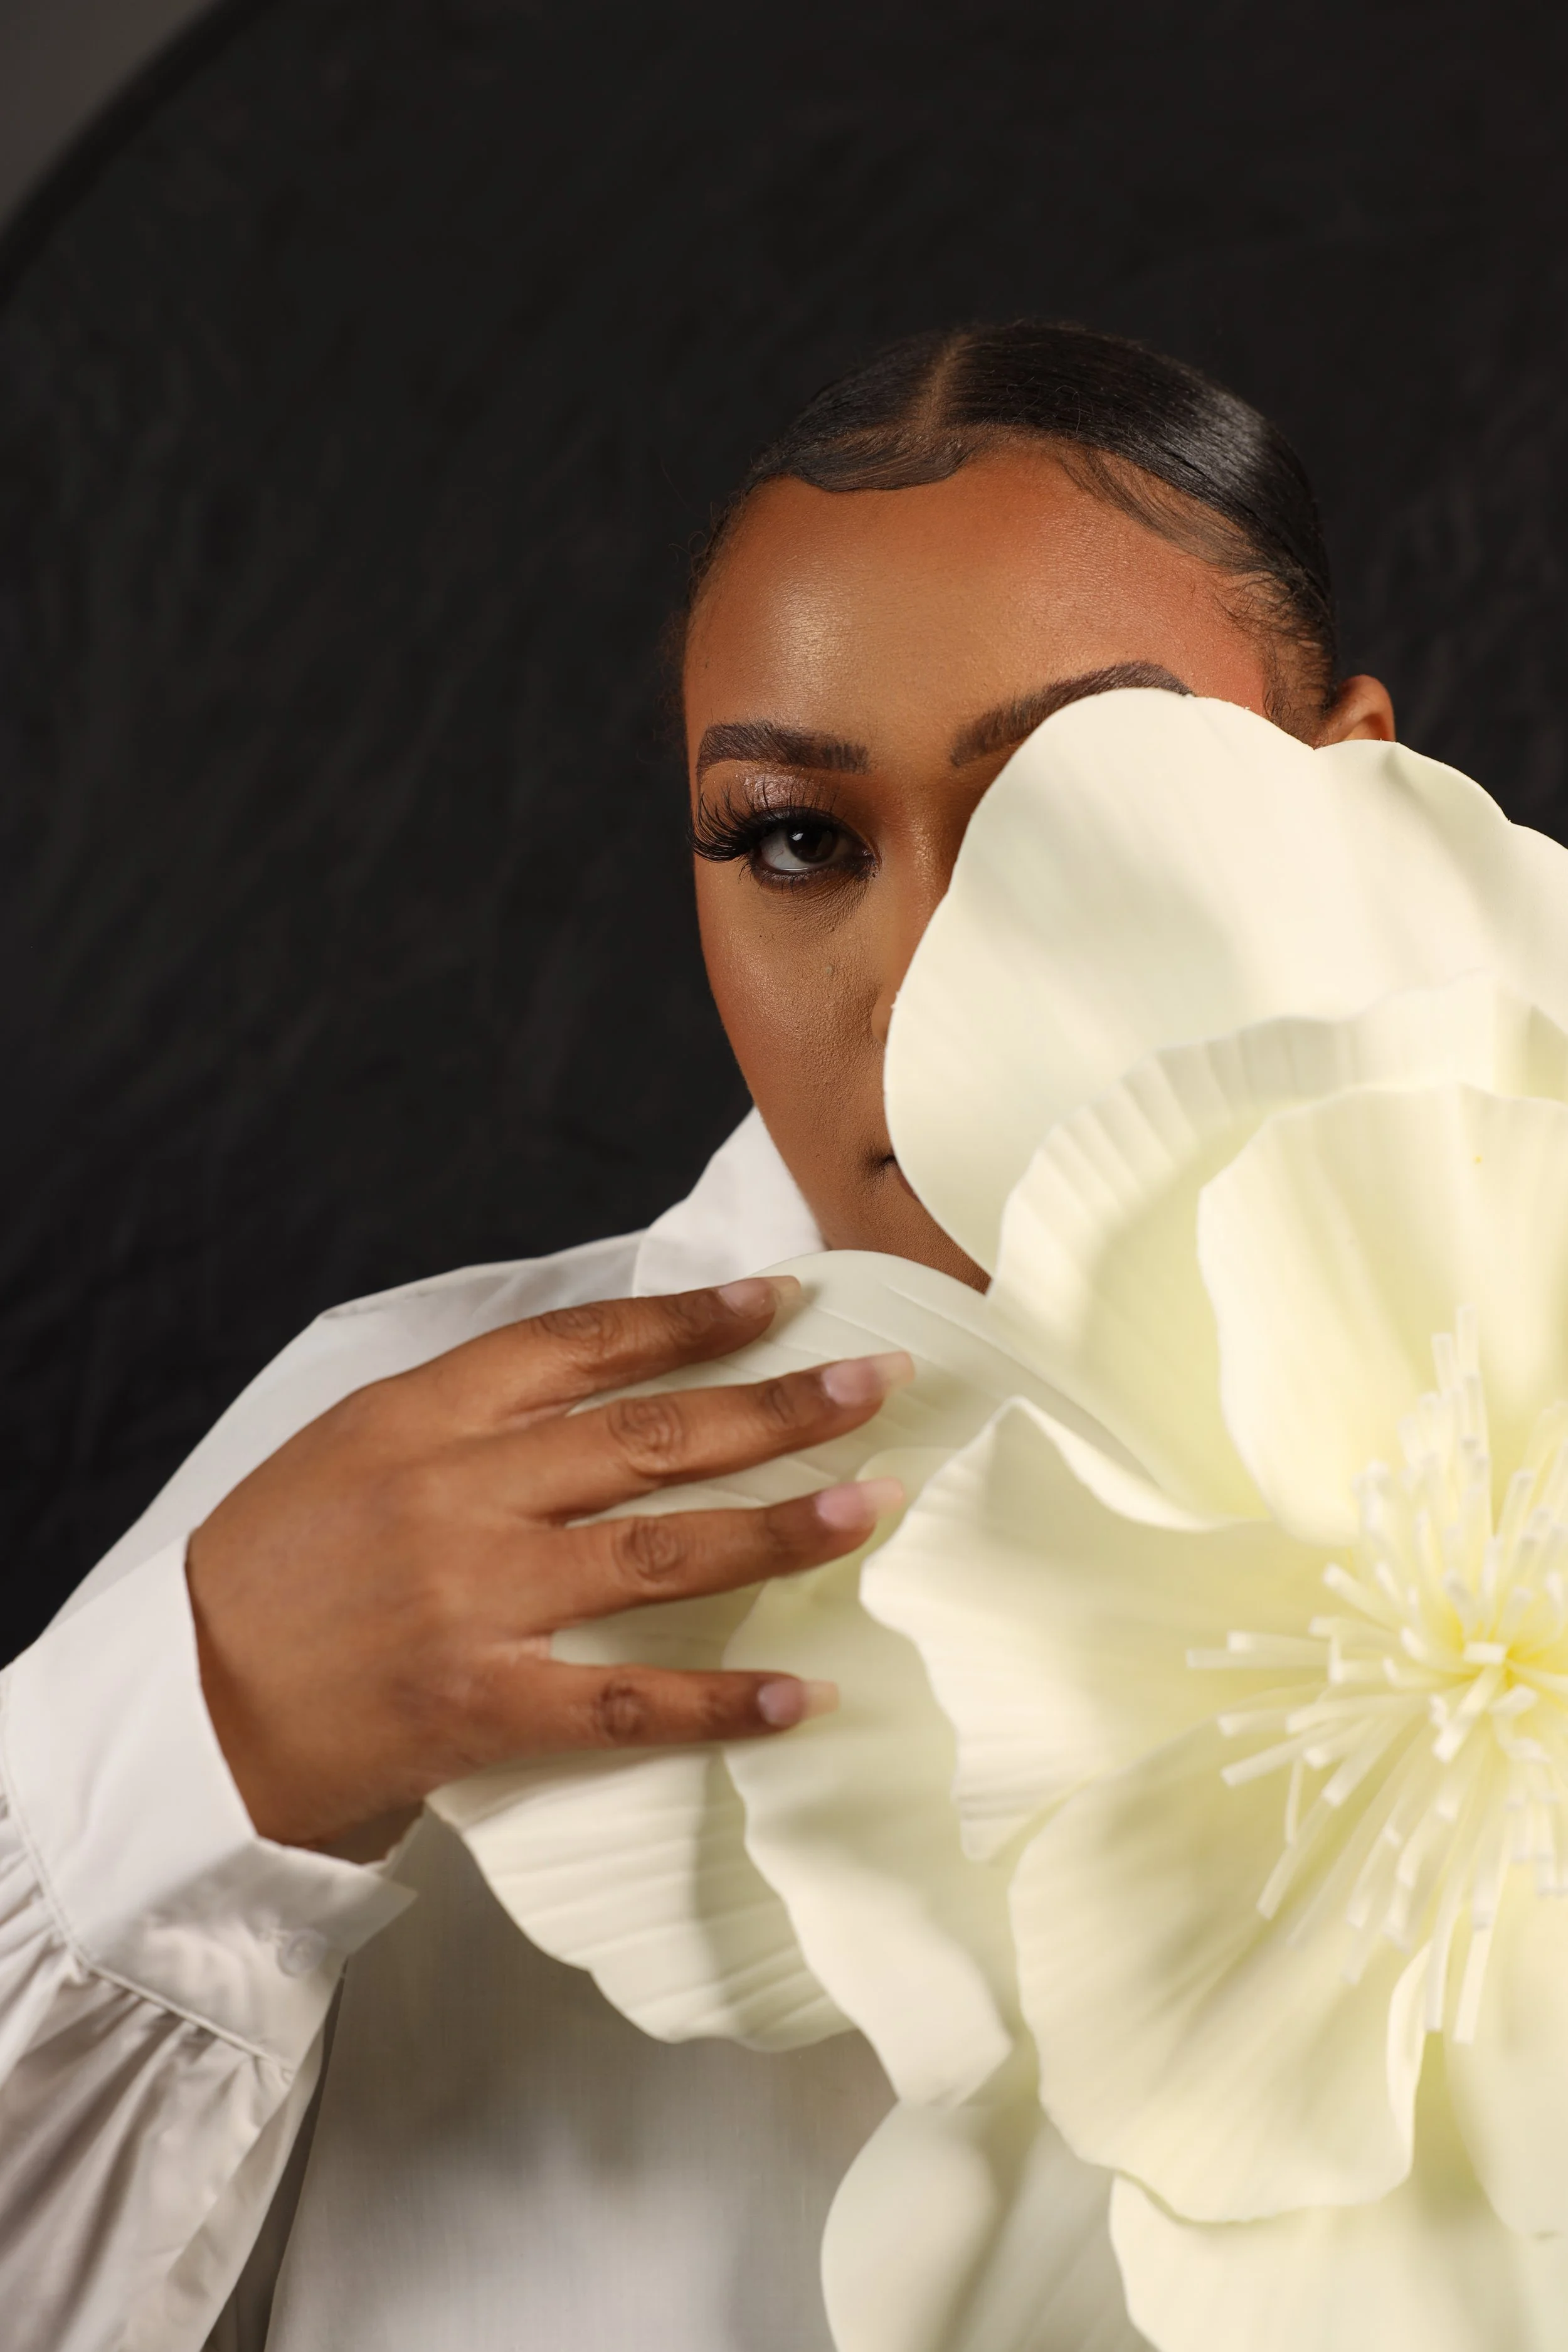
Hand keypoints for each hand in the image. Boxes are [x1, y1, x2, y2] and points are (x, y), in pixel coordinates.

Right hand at [186, 1278, 909, 1849]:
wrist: (193, 1706)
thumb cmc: (280, 1566)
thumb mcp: (358, 1442)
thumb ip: (475, 1408)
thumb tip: (614, 1371)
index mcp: (426, 1415)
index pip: (585, 1345)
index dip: (695, 1319)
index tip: (786, 1300)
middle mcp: (460, 1495)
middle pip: (648, 1436)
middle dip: (774, 1405)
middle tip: (878, 1383)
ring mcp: (475, 1602)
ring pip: (658, 1551)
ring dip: (778, 1525)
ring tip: (873, 1502)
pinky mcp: (482, 1707)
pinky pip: (627, 1704)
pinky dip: (720, 1702)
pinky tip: (802, 1695)